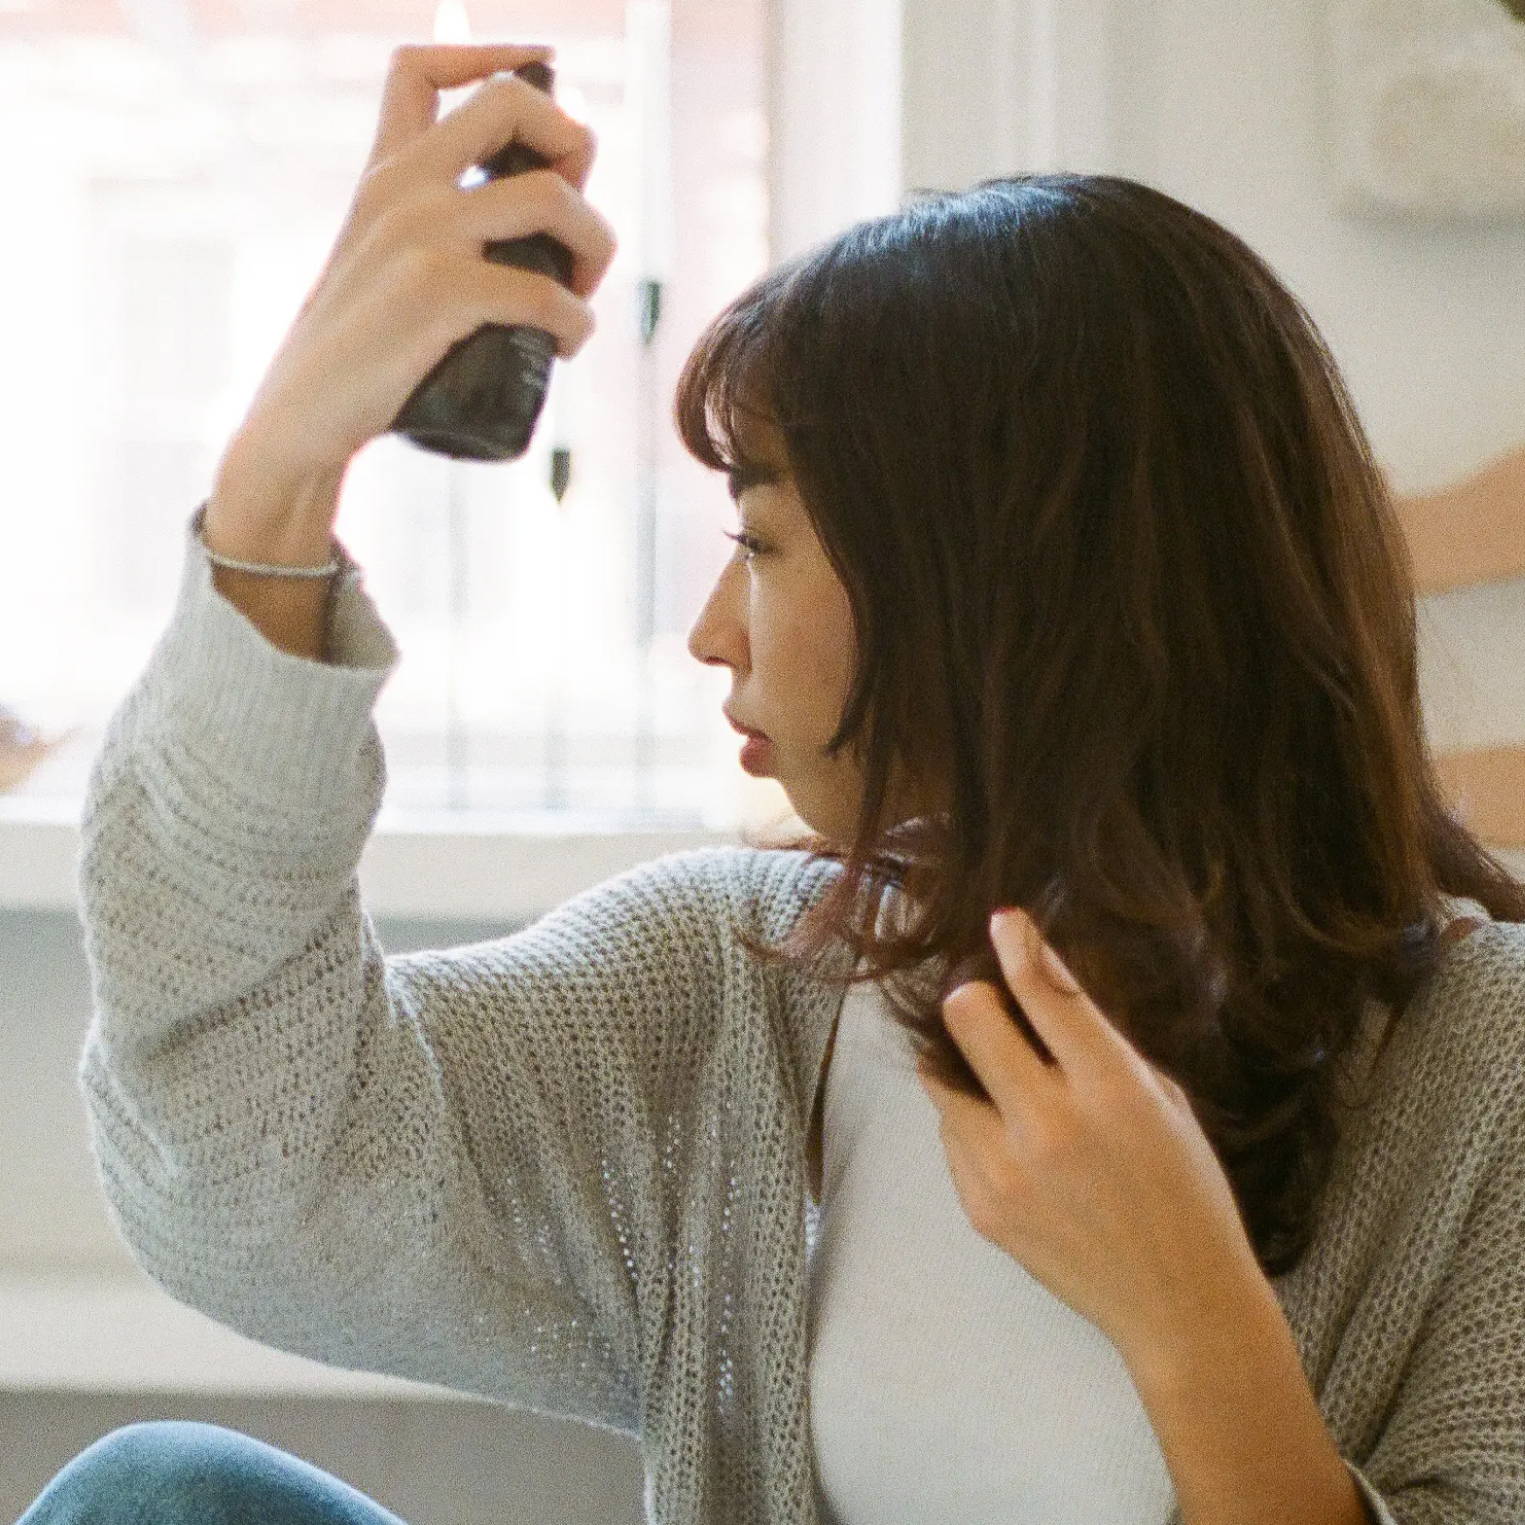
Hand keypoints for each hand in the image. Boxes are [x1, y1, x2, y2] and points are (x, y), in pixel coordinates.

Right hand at [233, 43, 618, 485]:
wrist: (304, 419)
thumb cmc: (361, 358)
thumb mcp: (380, 270)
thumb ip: (428, 236)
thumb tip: (525, 241)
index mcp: (386, 175)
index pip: (421, 67)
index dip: (495, 56)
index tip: (545, 91)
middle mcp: (401, 188)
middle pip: (514, 102)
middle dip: (576, 151)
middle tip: (578, 230)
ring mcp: (419, 235)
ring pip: (551, 199)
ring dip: (595, 247)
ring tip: (580, 299)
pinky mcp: (437, 294)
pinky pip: (545, 292)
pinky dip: (576, 323)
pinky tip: (567, 346)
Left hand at [918, 906, 1260, 1365]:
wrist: (1180, 1306)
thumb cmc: (1185, 1191)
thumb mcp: (1163, 1101)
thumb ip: (1100, 1045)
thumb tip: (1040, 981)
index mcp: (1111, 1090)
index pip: (1045, 993)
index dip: (1018, 946)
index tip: (1004, 922)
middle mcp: (1050, 1125)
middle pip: (966, 1018)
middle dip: (972, 999)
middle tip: (987, 1005)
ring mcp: (1007, 1170)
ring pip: (940, 1077)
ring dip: (965, 1067)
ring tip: (1002, 1084)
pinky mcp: (980, 1207)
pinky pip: (951, 1135)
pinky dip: (973, 1124)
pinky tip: (1014, 1143)